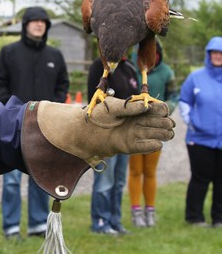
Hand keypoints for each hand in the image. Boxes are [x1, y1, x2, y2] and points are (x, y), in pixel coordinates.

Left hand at [36, 97, 174, 167]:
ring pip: (154, 134)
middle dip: (165, 122)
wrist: (84, 131)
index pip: (155, 108)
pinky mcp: (129, 146)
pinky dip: (151, 145)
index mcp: (136, 109)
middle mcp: (138, 121)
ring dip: (163, 134)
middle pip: (158, 121)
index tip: (162, 110)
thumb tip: (146, 106)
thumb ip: (129, 107)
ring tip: (168, 134)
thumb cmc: (97, 115)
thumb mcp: (112, 107)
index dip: (161, 109)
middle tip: (168, 123)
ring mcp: (135, 134)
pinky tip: (157, 144)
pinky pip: (143, 146)